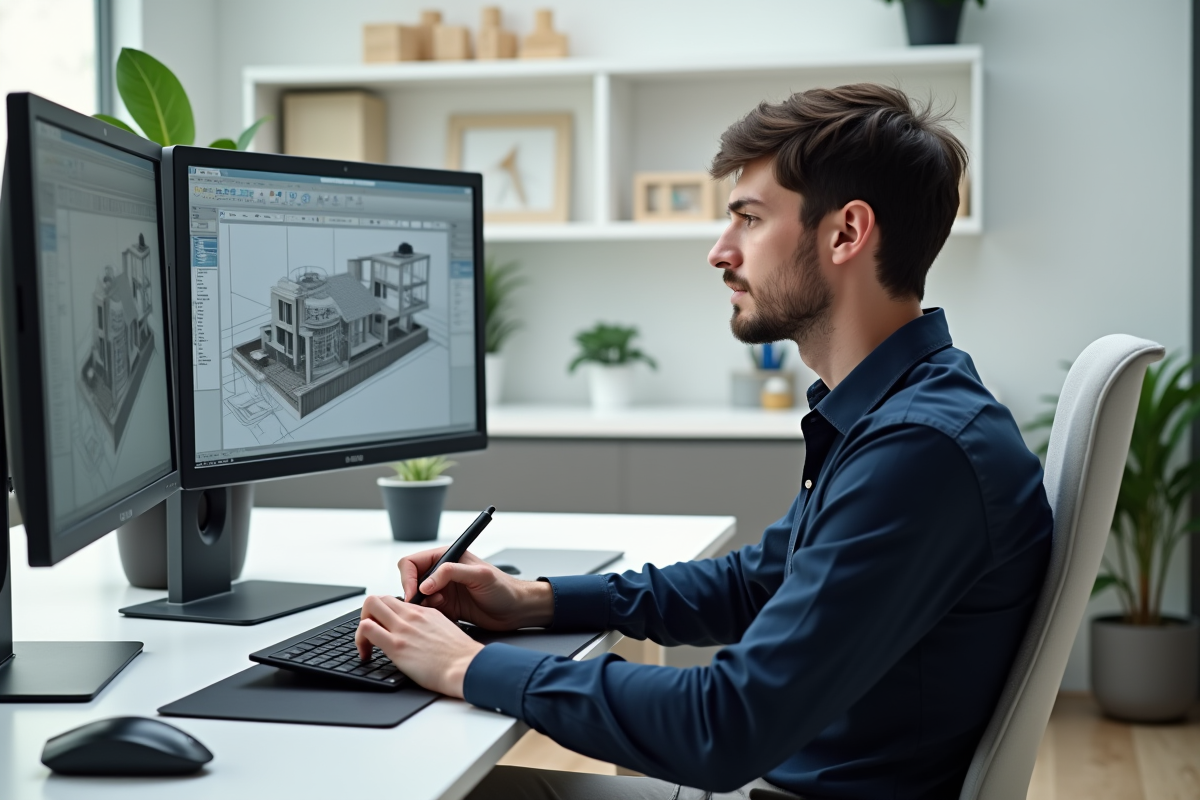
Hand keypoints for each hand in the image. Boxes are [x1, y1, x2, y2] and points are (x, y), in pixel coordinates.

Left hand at [355, 594, 482, 696]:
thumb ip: (428, 626)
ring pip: (369, 606)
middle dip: (368, 614)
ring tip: (365, 644)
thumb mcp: (445, 630)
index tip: (384, 629)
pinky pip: (367, 629)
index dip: (384, 614)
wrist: (466, 666)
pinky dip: (359, 639)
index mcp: (424, 612)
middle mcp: (412, 616)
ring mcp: (403, 629)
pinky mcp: (397, 646)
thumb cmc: (460, 656)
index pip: (395, 601)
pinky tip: (366, 654)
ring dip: (361, 624)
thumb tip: (418, 633)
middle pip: (379, 598)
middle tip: (370, 634)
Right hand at [398, 547, 553, 629]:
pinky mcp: (447, 608)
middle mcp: (442, 573)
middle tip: (426, 605)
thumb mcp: (480, 576)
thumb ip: (452, 572)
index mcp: (447, 557)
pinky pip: (428, 613)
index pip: (412, 563)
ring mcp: (444, 591)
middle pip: (411, 581)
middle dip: (414, 594)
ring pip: (418, 599)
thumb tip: (426, 583)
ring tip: (442, 610)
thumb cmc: (504, 588)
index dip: (408, 578)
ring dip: (424, 607)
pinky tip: (449, 617)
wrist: (516, 611)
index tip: (414, 594)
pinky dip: (432, 617)